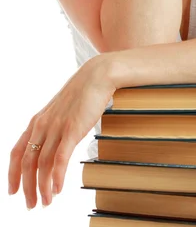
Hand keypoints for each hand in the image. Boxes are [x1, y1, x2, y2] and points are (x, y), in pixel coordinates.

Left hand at [8, 55, 115, 208]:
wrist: (97, 76)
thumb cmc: (83, 92)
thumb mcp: (62, 111)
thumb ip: (54, 126)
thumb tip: (56, 144)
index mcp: (38, 121)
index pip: (16, 152)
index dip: (12, 174)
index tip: (13, 191)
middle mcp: (42, 125)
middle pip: (27, 163)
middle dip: (27, 187)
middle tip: (31, 205)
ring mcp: (56, 127)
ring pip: (42, 164)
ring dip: (42, 187)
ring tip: (46, 202)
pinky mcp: (72, 129)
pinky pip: (60, 159)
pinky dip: (57, 177)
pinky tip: (58, 189)